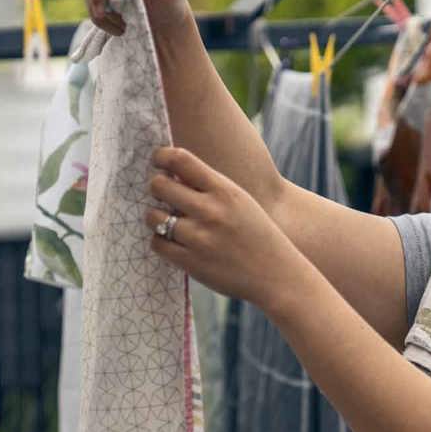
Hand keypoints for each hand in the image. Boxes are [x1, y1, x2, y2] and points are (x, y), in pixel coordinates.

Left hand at [144, 146, 308, 310]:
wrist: (277, 275)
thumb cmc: (257, 234)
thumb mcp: (241, 201)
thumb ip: (210, 186)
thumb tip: (170, 171)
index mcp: (225, 190)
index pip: (180, 160)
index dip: (161, 156)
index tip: (158, 161)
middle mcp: (211, 211)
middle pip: (159, 185)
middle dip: (157, 187)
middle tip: (163, 194)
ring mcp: (200, 238)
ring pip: (153, 217)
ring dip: (156, 217)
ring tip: (167, 220)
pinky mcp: (191, 263)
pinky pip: (157, 243)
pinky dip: (160, 241)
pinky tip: (173, 241)